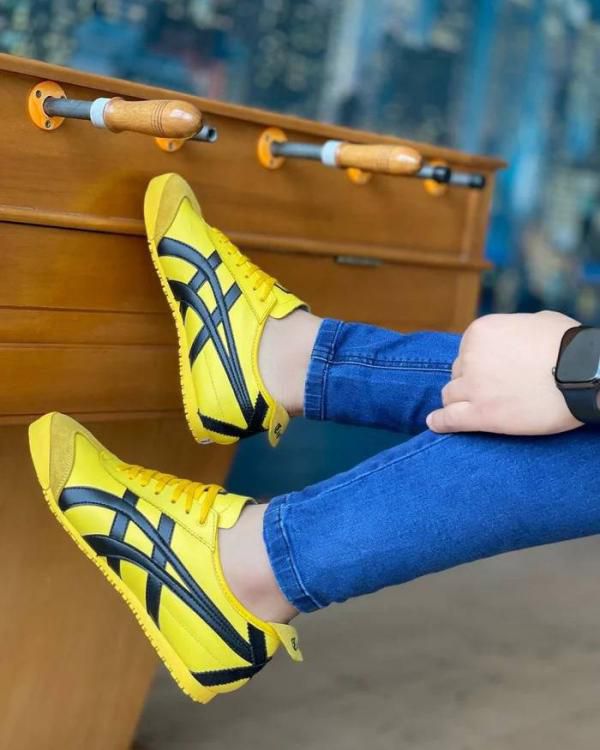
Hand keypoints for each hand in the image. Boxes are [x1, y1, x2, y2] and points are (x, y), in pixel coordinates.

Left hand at [426, 311, 582, 435]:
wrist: (586, 373)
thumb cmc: (570, 346)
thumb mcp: (536, 322)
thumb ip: (514, 331)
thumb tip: (514, 338)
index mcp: (481, 331)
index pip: (467, 351)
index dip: (481, 363)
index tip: (495, 372)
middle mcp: (471, 356)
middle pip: (458, 373)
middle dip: (471, 381)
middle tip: (492, 391)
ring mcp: (474, 386)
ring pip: (451, 395)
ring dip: (459, 401)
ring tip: (468, 408)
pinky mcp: (482, 414)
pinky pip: (449, 419)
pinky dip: (440, 422)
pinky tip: (434, 423)